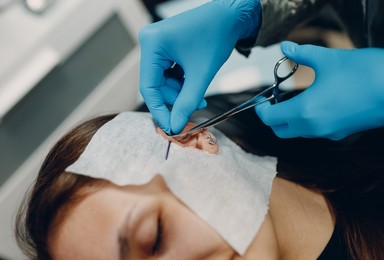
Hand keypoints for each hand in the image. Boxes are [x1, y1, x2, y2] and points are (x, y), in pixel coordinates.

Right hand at [139, 0, 260, 133]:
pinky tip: (195, 85)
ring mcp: (156, 44)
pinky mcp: (164, 47)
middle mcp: (149, 42)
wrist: (230, 15)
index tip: (171, 128)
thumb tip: (175, 126)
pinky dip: (181, 83)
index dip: (159, 111)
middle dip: (175, 100)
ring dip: (180, 93)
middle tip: (193, 110)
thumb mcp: (201, 75)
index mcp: (152, 44)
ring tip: (200, 98)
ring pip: (162, 81)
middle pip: (155, 85)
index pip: (148, 87)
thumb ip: (187, 103)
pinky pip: (168, 73)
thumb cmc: (217, 36)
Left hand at [256, 42, 383, 139]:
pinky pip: (316, 131)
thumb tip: (285, 46)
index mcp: (304, 112)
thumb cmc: (364, 73)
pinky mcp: (342, 132)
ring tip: (294, 98)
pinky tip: (315, 102)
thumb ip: (301, 54)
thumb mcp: (328, 58)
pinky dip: (307, 120)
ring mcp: (329, 133)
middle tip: (274, 100)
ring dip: (290, 119)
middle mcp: (314, 128)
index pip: (269, 119)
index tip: (261, 99)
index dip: (261, 109)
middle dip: (272, 118)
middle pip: (281, 130)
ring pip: (298, 132)